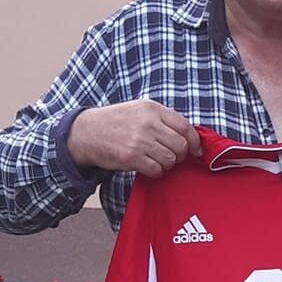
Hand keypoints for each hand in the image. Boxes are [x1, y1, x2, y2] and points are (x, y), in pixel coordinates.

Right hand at [68, 99, 201, 177]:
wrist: (85, 132)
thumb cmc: (116, 122)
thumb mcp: (140, 110)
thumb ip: (163, 119)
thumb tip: (190, 136)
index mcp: (152, 109)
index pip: (185, 127)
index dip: (194, 142)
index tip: (196, 150)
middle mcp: (148, 123)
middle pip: (180, 145)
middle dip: (180, 155)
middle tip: (173, 157)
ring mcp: (139, 140)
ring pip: (170, 159)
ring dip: (167, 164)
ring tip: (157, 160)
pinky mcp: (131, 156)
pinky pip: (156, 170)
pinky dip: (156, 172)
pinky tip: (148, 167)